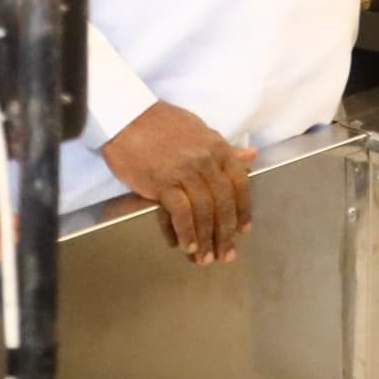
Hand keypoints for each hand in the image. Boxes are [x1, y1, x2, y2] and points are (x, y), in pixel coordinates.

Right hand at [100, 102, 254, 265]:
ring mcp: (185, 172)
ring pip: (204, 211)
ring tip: (206, 259)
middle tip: (227, 255)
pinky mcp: (163, 183)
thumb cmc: (163, 124)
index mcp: (218, 147)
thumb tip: (251, 156)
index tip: (243, 230)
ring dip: (206, 239)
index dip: (243, 210)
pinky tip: (187, 246)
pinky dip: (186, 232)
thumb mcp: (200, 131)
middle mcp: (206, 160)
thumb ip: (225, 149)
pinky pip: (181, 213)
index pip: (239, 183)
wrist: (127, 118)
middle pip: (223, 202)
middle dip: (226, 233)